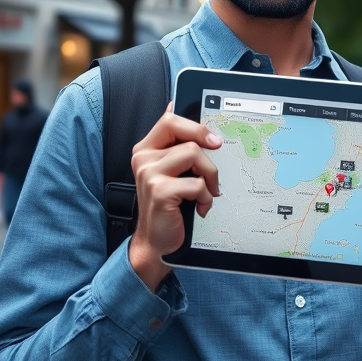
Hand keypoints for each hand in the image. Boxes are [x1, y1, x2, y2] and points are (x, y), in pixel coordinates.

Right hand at [128, 104, 222, 290]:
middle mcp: (143, 158)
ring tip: (208, 191)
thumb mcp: (172, 174)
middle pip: (183, 132)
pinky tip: (201, 206)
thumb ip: (178, 148)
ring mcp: (149, 174)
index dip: (195, 125)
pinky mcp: (159, 191)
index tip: (213, 139)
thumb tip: (192, 119)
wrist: (156, 241)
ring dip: (209, 175)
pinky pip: (196, 183)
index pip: (169, 120)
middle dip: (205, 140)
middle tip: (218, 150)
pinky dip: (206, 196)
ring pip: (193, 154)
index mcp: (146, 149)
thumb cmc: (169, 206)